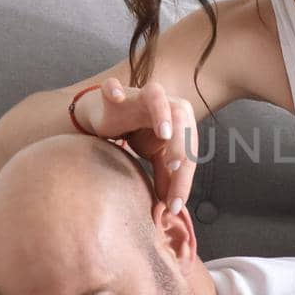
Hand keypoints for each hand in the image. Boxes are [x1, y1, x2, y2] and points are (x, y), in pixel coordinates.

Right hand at [76, 78, 198, 215]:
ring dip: (162, 113)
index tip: (176, 204)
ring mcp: (139, 95)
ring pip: (156, 95)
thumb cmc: (137, 133)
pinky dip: (114, 89)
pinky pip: (113, 87)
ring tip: (165, 134)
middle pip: (180, 121)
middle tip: (175, 169)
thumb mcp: (154, 156)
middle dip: (181, 146)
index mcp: (179, 120)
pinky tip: (116, 96)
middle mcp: (164, 103)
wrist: (106, 115)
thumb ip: (165, 177)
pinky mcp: (114, 93)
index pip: (187, 150)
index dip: (183, 177)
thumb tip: (172, 207)